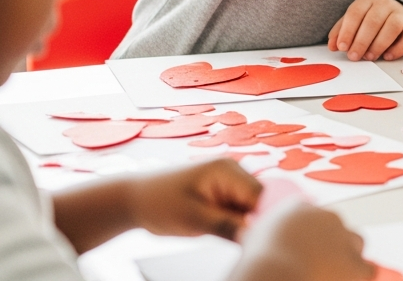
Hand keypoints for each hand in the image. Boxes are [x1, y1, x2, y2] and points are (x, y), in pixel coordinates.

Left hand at [129, 158, 261, 240]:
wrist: (135, 199)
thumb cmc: (157, 204)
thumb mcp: (192, 219)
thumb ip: (226, 226)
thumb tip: (255, 235)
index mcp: (227, 170)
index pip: (262, 195)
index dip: (262, 218)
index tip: (253, 239)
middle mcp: (234, 170)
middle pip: (260, 200)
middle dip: (253, 221)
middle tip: (236, 239)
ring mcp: (229, 180)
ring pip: (252, 207)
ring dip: (243, 223)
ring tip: (221, 232)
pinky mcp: (225, 191)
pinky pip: (241, 209)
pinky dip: (235, 222)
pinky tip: (219, 228)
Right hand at [230, 201, 372, 280]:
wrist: (273, 275)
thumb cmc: (258, 264)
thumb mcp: (252, 240)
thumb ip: (263, 234)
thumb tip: (257, 239)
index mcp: (297, 208)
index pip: (311, 215)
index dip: (308, 233)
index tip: (302, 247)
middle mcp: (324, 217)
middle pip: (335, 226)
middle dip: (328, 243)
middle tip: (314, 263)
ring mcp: (342, 236)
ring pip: (355, 242)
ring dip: (346, 256)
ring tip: (330, 273)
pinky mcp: (354, 261)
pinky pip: (367, 268)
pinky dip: (358, 276)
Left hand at [328, 0, 402, 61]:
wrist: (398, 12)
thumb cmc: (370, 20)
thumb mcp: (354, 21)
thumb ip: (341, 32)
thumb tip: (333, 46)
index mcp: (367, 1)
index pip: (356, 13)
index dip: (348, 30)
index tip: (342, 47)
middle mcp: (385, 4)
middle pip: (373, 21)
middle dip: (362, 41)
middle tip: (354, 56)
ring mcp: (401, 14)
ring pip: (392, 27)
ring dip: (379, 44)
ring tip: (369, 57)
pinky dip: (399, 48)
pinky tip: (388, 56)